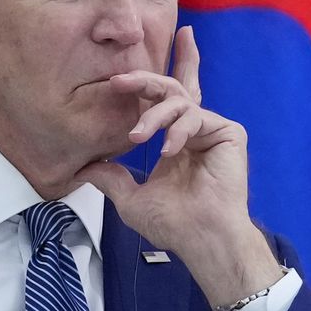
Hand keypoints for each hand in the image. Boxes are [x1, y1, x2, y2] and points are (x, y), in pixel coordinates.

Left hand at [77, 26, 282, 304]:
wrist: (200, 237)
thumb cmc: (172, 223)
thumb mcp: (130, 199)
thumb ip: (110, 179)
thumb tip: (83, 169)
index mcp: (174, 140)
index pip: (164, 102)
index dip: (153, 79)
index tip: (123, 73)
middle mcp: (193, 130)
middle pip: (174, 86)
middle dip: (145, 78)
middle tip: (119, 79)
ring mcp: (212, 129)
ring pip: (178, 101)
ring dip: (153, 115)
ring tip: (136, 136)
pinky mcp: (228, 132)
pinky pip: (197, 116)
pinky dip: (178, 131)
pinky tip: (168, 152)